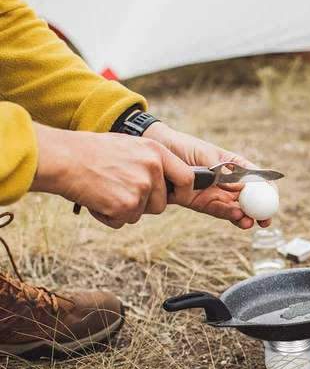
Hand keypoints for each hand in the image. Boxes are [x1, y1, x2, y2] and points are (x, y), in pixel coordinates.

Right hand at [31, 123, 192, 228]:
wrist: (64, 159)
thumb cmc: (91, 152)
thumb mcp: (129, 147)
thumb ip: (150, 162)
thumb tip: (165, 181)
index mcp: (156, 152)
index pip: (186, 178)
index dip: (183, 191)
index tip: (175, 196)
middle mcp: (152, 169)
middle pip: (160, 204)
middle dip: (143, 205)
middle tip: (119, 190)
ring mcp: (140, 188)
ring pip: (140, 214)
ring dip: (123, 210)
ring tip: (105, 190)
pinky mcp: (126, 205)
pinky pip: (122, 221)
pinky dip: (109, 216)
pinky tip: (97, 199)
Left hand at [143, 123, 272, 229]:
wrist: (157, 156)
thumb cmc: (183, 147)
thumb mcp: (204, 154)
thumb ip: (221, 171)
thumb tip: (238, 188)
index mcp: (235, 165)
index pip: (257, 178)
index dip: (268, 189)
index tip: (274, 198)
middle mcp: (229, 182)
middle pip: (251, 198)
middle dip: (261, 211)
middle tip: (266, 220)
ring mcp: (217, 194)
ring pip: (237, 209)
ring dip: (245, 217)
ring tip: (249, 222)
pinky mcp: (204, 204)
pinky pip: (219, 212)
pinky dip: (229, 216)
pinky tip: (237, 218)